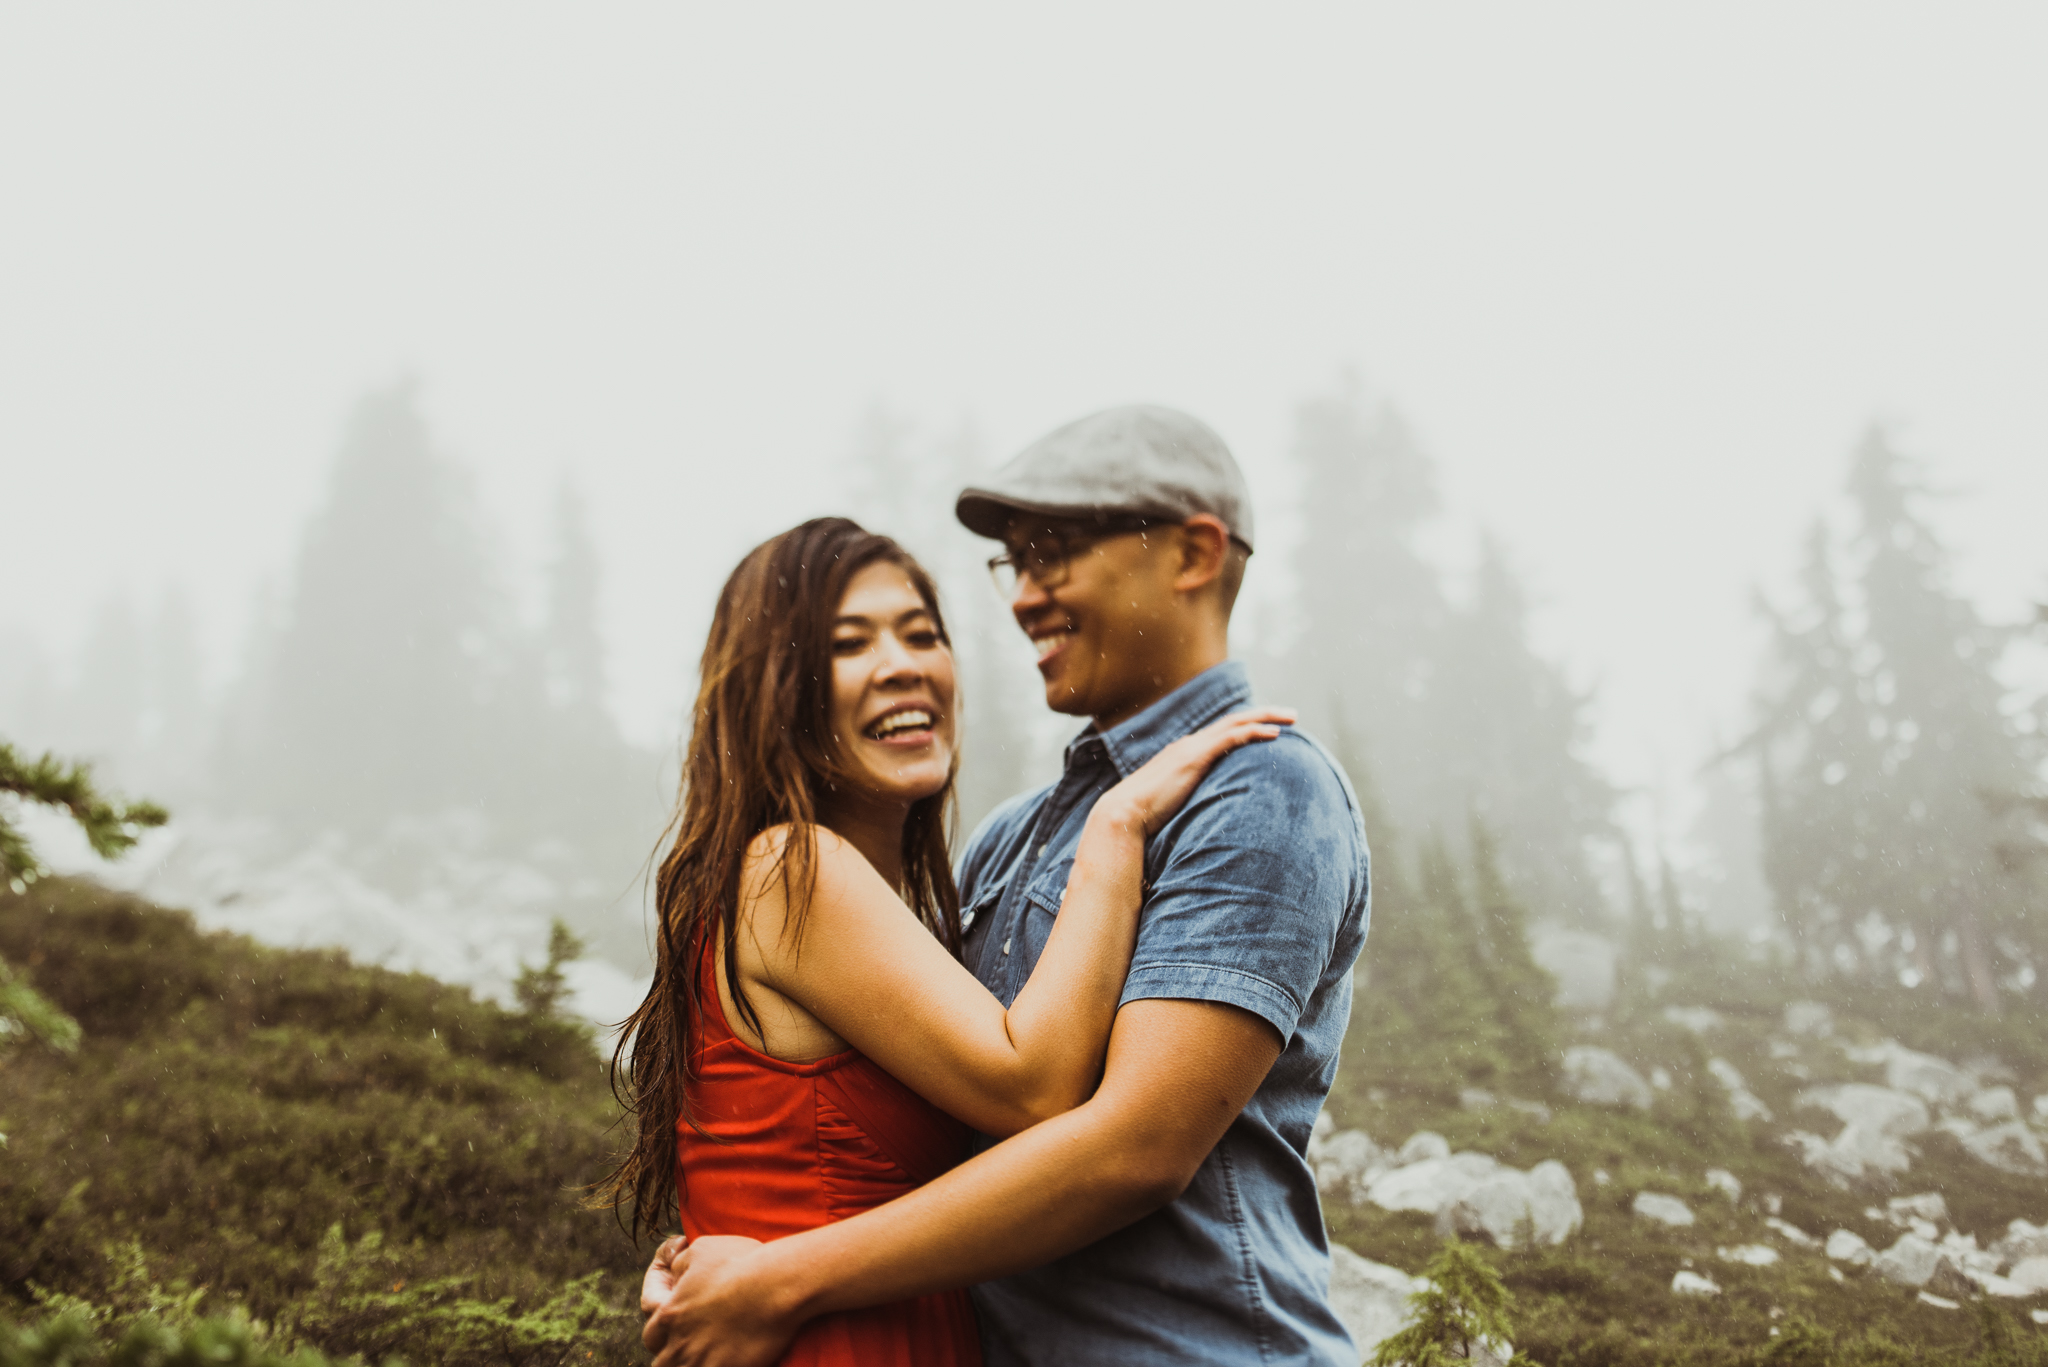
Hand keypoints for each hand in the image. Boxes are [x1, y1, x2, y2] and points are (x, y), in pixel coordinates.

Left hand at [643, 1234, 794, 1366]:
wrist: (777, 1284)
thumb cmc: (741, 1261)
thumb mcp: (701, 1249)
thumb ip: (679, 1264)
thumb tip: (674, 1272)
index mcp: (670, 1313)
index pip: (652, 1332)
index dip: (661, 1329)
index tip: (676, 1325)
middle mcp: (680, 1342)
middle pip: (662, 1361)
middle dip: (671, 1353)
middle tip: (687, 1346)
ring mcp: (702, 1360)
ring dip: (688, 1363)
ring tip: (703, 1356)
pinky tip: (725, 1361)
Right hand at [1096, 707, 1294, 837]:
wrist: (1123, 816)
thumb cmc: (1143, 818)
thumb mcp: (1171, 806)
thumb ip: (1187, 803)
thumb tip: (1201, 819)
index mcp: (1183, 753)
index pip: (1220, 732)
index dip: (1246, 727)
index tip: (1269, 727)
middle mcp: (1189, 744)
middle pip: (1233, 721)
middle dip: (1263, 714)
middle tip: (1291, 715)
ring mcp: (1191, 749)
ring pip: (1236, 723)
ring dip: (1266, 717)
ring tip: (1292, 718)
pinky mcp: (1195, 758)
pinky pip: (1231, 738)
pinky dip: (1254, 732)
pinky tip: (1274, 734)